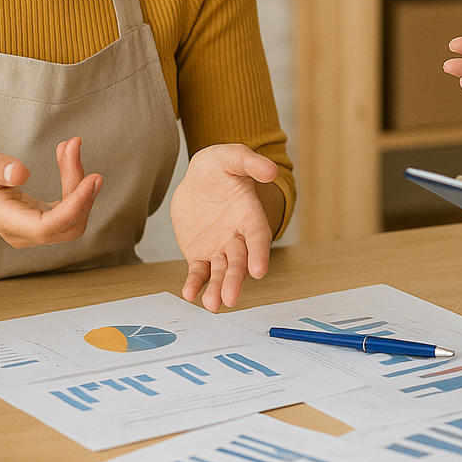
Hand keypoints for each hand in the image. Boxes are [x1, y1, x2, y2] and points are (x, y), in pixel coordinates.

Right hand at [0, 137, 102, 247]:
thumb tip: (21, 173)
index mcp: (5, 221)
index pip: (47, 227)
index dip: (75, 206)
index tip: (91, 179)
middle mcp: (24, 232)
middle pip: (69, 223)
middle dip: (81, 188)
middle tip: (73, 147)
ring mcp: (34, 229)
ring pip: (74, 217)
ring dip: (80, 183)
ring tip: (70, 147)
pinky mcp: (43, 219)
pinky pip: (69, 209)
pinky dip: (75, 184)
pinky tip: (67, 156)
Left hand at [170, 144, 278, 310]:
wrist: (198, 179)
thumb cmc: (220, 166)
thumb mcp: (232, 156)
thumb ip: (250, 162)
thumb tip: (271, 170)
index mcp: (250, 215)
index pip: (258, 238)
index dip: (259, 254)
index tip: (258, 271)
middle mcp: (238, 237)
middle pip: (239, 262)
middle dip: (235, 280)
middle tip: (230, 298)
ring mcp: (219, 248)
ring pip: (221, 272)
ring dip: (218, 288)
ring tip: (212, 304)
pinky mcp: (200, 254)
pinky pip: (199, 272)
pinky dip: (196, 283)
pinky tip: (190, 294)